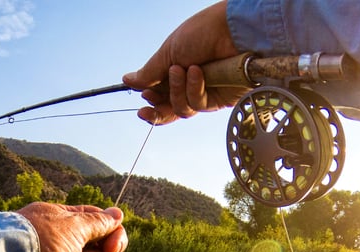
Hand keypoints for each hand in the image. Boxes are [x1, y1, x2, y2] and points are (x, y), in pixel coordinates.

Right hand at [122, 1, 243, 123]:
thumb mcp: (169, 52)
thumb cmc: (203, 33)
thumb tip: (127, 81)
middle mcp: (190, 85)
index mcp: (176, 71)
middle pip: (171, 110)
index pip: (161, 96)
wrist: (232, 31)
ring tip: (181, 70)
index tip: (142, 100)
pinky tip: (197, 73)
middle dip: (157, 112)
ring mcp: (205, 93)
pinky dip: (194, 89)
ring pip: (183, 109)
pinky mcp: (219, 100)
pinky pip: (199, 104)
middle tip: (146, 110)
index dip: (151, 103)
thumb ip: (150, 72)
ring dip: (177, 91)